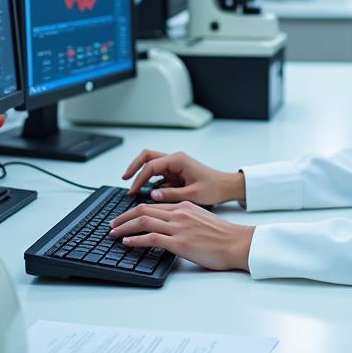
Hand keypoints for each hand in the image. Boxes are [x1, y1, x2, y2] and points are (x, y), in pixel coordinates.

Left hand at [109, 201, 254, 271]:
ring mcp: (179, 227)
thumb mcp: (201, 220)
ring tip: (113, 233)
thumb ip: (184, 220)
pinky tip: (126, 243)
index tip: (124, 217)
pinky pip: (151, 238)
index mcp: (184, 206)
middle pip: (143, 210)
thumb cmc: (223, 236)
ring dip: (124, 227)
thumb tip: (169, 228)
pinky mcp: (180, 243)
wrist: (238, 243)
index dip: (134, 211)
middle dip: (123, 217)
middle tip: (111, 225)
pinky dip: (135, 239)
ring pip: (143, 221)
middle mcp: (179, 213)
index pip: (152, 205)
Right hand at [121, 150, 243, 206]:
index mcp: (178, 160)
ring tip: (133, 191)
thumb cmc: (214, 188)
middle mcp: (175, 159)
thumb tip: (152, 195)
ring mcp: (175, 166)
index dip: (139, 178)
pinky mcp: (176, 173)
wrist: (227, 187)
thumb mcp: (192, 194)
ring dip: (142, 176)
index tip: (131, 191)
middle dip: (134, 167)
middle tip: (124, 179)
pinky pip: (159, 175)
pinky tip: (148, 195)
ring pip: (152, 165)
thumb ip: (171, 194)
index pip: (151, 165)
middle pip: (148, 157)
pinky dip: (151, 183)